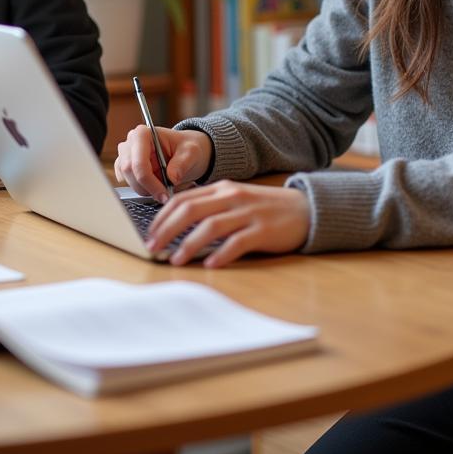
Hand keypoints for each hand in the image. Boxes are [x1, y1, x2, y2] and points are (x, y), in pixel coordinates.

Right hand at [113, 126, 212, 201]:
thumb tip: (171, 178)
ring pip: (128, 180)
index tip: (164, 193)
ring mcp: (126, 155)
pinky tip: (156, 185)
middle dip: (147, 187)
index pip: (139, 162)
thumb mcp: (191, 153)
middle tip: (165, 195)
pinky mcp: (126, 167)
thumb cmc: (186, 148)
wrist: (186, 152)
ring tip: (164, 187)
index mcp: (143, 134)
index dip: (150, 181)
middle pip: (130, 171)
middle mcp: (131, 142)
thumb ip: (182, 164)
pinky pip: (129, 183)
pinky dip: (143, 189)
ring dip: (146, 189)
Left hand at [146, 180, 310, 267]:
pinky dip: (222, 253)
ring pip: (211, 225)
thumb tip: (177, 226)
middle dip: (167, 229)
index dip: (162, 216)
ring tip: (176, 259)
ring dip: (189, 243)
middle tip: (152, 247)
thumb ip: (210, 207)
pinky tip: (211, 264)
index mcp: (221, 188)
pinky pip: (238, 242)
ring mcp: (248, 212)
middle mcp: (232, 197)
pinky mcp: (263, 230)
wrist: (303, 208)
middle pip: (191, 209)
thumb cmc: (263, 208)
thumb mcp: (235, 200)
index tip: (149, 234)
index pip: (183, 199)